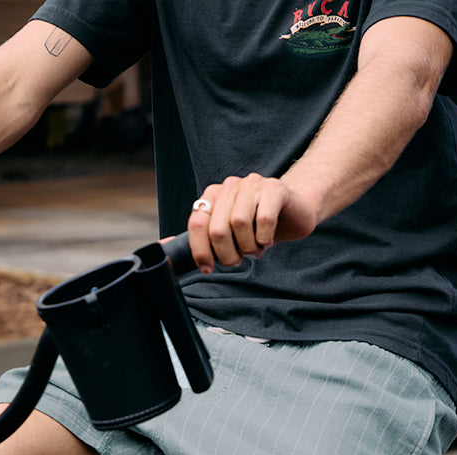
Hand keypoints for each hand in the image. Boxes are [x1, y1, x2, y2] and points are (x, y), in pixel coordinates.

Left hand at [186, 173, 321, 273]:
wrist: (294, 211)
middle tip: (238, 258)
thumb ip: (198, 238)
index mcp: (213, 195)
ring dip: (249, 246)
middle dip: (227, 254)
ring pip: (240, 224)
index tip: (208, 268)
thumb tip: (163, 249)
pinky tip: (267, 239)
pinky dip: (265, 238)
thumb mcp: (225, 232)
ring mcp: (253, 185)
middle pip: (218, 229)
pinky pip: (264, 220)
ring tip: (255, 247)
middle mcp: (230, 186)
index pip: (197, 223)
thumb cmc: (256, 225)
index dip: (201, 251)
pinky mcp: (275, 189)